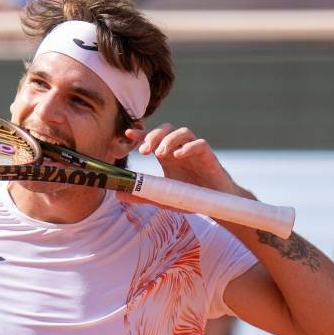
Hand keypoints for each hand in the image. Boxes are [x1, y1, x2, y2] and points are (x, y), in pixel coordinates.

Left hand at [124, 124, 250, 197]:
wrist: (214, 205)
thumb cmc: (189, 197)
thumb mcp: (162, 198)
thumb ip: (143, 194)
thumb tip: (118, 194)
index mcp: (167, 155)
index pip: (153, 138)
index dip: (141, 134)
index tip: (128, 134)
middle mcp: (179, 149)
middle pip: (167, 129)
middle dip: (154, 136)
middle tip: (144, 151)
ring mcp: (194, 150)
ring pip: (183, 132)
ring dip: (169, 140)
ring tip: (160, 154)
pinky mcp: (208, 156)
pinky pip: (200, 143)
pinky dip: (189, 146)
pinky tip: (179, 155)